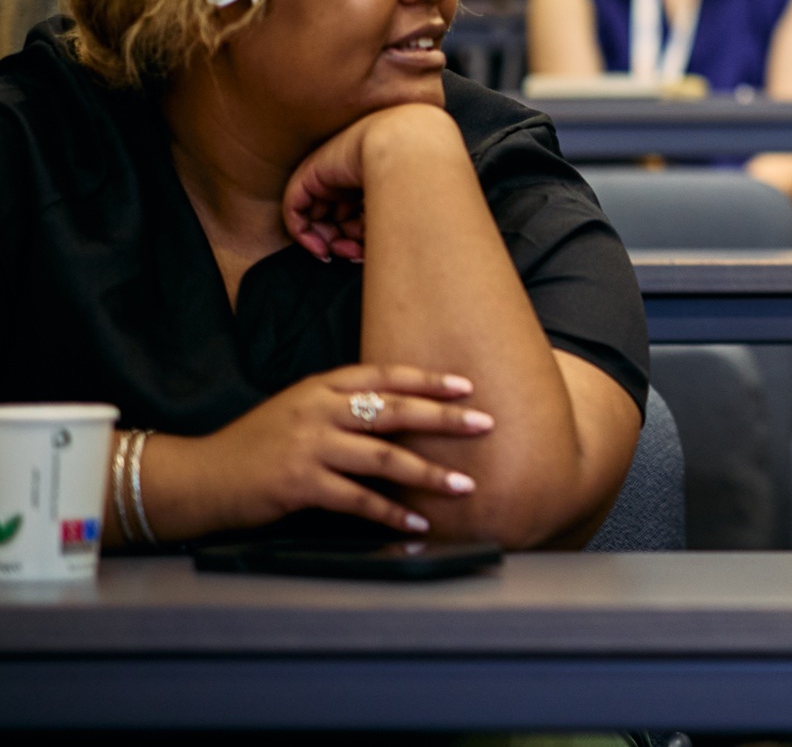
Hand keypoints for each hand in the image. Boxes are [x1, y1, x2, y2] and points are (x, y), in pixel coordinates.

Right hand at [151, 364, 493, 538]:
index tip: (467, 385)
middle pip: (393, 410)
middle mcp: (317, 410)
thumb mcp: (297, 411)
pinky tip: (418, 522)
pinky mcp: (299, 484)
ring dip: (429, 472)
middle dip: (444, 417)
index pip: (384, 375)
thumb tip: (398, 415)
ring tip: (465, 484)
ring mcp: (308, 446)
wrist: (199, 477)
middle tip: (485, 423)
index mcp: (320, 387)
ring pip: (383, 456)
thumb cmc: (254, 446)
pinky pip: (358, 499)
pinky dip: (392, 512)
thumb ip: (340, 408)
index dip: (427, 379)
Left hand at [282, 103, 459, 263]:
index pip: (357, 214)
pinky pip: (295, 208)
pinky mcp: (310, 174)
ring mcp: (330, 173)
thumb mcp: (400, 208)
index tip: (363, 255)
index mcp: (374, 177)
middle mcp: (350, 176)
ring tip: (339, 252)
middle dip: (342, 241)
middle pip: (337, 217)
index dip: (358, 238)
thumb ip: (383, 225)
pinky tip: (319, 247)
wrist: (410, 149)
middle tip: (350, 255)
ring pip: (317, 216)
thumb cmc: (419, 179)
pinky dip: (303, 232)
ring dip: (327, 240)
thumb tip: (369, 252)